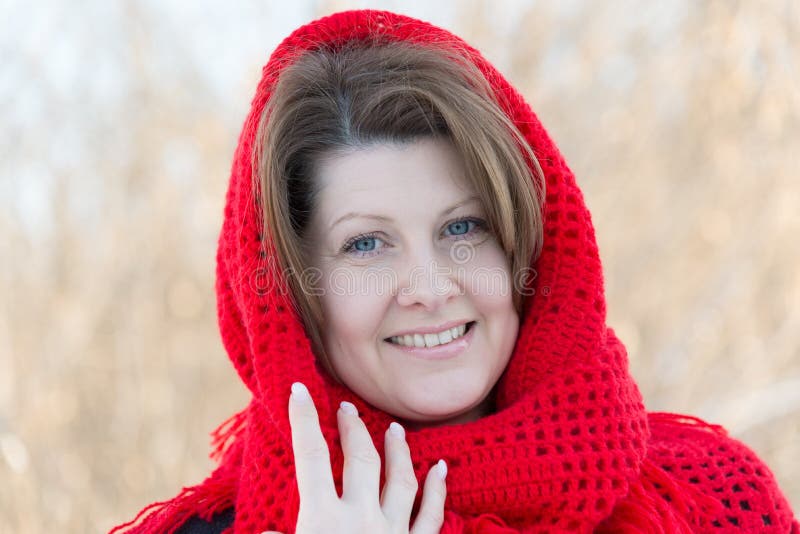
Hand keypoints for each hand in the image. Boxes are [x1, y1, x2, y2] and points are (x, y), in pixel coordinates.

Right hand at [262, 381, 447, 533]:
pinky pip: (431, 516)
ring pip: (400, 479)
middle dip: (353, 428)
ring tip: (396, 429)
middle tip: (347, 408)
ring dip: (398, 451)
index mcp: (323, 519)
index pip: (311, 457)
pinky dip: (438, 490)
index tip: (299, 390)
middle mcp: (361, 518)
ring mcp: (392, 533)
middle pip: (360, 459)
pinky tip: (442, 469)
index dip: (303, 419)